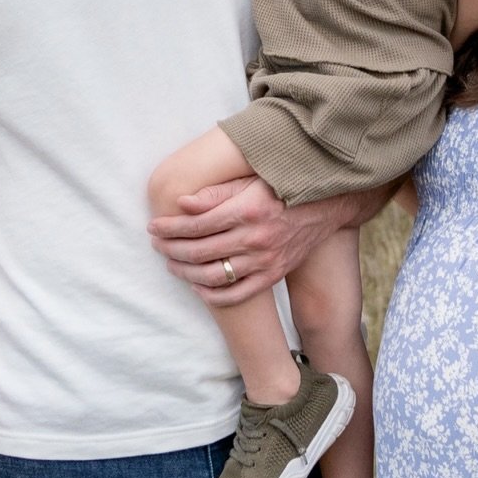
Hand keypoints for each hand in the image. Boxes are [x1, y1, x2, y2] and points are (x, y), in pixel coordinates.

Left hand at [148, 175, 341, 304]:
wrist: (323, 208)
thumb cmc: (281, 189)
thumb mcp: (250, 182)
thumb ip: (216, 193)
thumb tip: (182, 204)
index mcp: (247, 210)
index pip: (196, 224)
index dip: (170, 227)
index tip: (153, 226)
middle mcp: (255, 238)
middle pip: (200, 251)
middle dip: (171, 249)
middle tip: (157, 245)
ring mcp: (265, 260)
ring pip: (215, 275)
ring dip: (186, 273)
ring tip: (171, 264)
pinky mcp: (273, 275)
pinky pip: (238, 294)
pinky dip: (213, 295)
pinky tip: (197, 286)